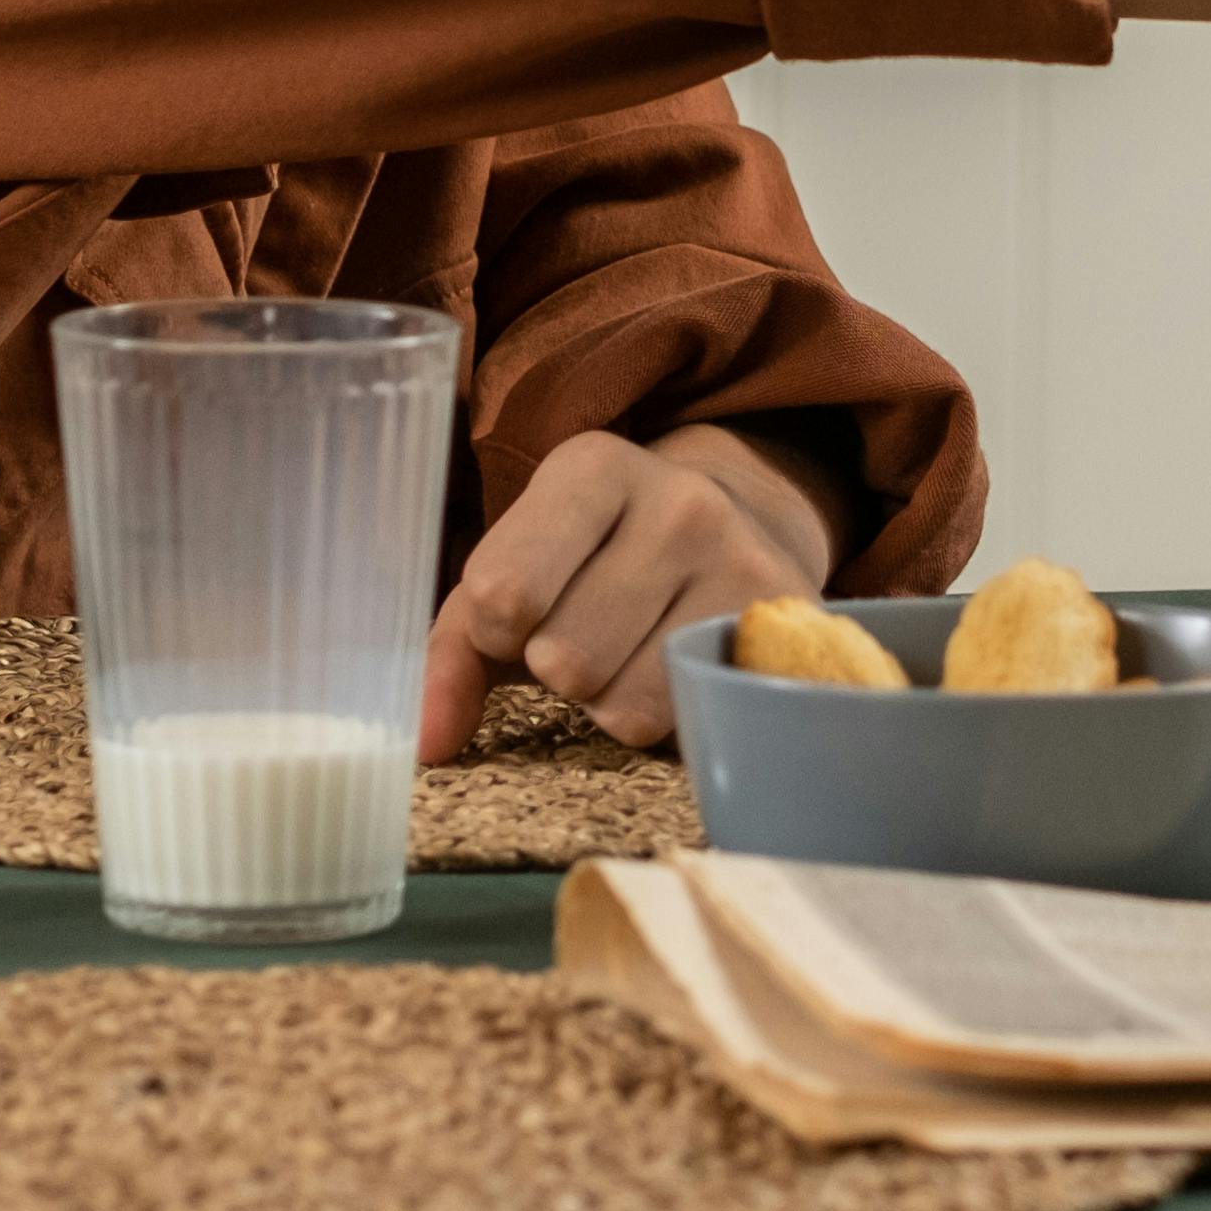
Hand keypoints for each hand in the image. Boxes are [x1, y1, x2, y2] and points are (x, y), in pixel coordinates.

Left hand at [418, 424, 835, 758]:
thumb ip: (456, 649)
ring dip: (608, 702)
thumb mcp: (520, 571)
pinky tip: (675, 667)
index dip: (493, 633)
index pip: (501, 592)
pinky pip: (678, 721)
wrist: (743, 528)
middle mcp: (678, 501)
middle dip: (557, 670)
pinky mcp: (783, 627)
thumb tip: (427, 742)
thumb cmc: (598, 561)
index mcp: (592, 468)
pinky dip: (660, 716)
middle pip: (563, 658)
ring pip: (620, 703)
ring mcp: (742, 561)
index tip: (518, 616)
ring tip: (633, 650)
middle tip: (587, 632)